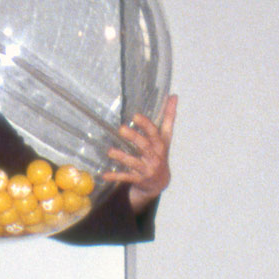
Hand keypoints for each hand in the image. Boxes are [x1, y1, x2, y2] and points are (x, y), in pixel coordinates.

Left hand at [104, 94, 177, 212]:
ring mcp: (146, 169)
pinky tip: (104, 175)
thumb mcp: (166, 137)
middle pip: (145, 146)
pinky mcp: (138, 179)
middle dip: (134, 138)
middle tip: (121, 129)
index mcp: (160, 145)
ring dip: (122, 157)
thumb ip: (168, 117)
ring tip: (110, 151)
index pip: (154, 133)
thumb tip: (173, 96)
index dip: (145, 124)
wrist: (160, 183)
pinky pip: (126, 177)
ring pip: (134, 163)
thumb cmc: (160, 155)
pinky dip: (115, 176)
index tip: (135, 116)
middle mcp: (154, 157)